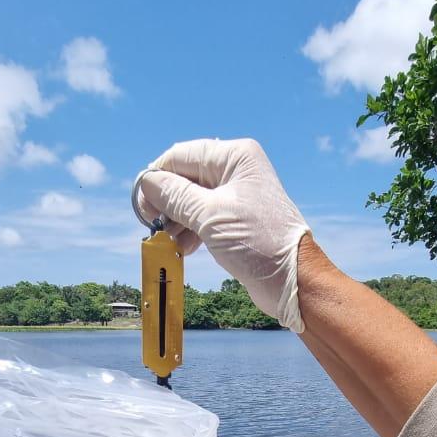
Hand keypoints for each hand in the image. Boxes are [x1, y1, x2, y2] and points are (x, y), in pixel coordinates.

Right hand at [138, 138, 308, 331]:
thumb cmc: (259, 242)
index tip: (142, 206)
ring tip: (167, 240)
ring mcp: (236, 196)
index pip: (181, 156)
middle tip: (152, 226)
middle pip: (184, 178)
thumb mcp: (210, 217)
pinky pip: (201, 218)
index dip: (157, 178)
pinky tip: (181, 248)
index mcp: (234, 157)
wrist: (293, 280)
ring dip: (174, 220)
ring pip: (190, 201)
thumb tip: (146, 182)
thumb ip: (174, 196)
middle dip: (166, 202)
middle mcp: (235, 171)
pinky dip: (188, 231)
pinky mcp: (235, 220)